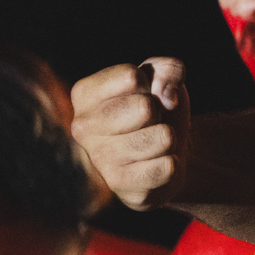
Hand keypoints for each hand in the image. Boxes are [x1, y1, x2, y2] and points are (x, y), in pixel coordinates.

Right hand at [69, 58, 191, 210]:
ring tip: (154, 142)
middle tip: (151, 121)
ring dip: (168, 138)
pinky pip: (166, 168)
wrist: (168, 151)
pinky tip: (156, 163)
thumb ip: (168, 69)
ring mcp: (99, 159)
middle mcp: (82, 127)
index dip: (150, 84)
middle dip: (160, 112)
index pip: (131, 76)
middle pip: (145, 108)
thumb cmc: (159, 107)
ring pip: (162, 138)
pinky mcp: (121, 186)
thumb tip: (166, 96)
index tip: (144, 94)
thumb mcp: (163, 77)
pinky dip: (172, 163)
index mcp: (85, 94)